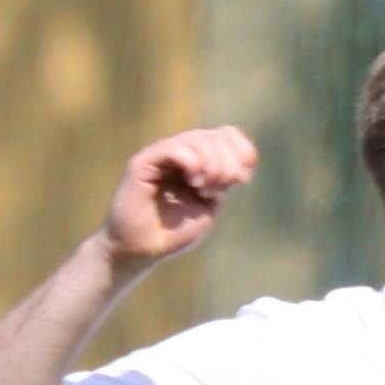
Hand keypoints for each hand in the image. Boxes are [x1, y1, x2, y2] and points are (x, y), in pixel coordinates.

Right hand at [102, 126, 258, 271]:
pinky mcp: (143, 162)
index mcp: (198, 160)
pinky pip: (174, 148)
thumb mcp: (209, 205)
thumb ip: (224, 181)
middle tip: (216, 191)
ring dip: (212, 166)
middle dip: (228, 164)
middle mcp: (179, 152)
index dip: (243, 153)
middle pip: (216, 135)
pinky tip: (193, 183)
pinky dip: (192, 163)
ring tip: (203, 190)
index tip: (241, 180)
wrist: (141, 250)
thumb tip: (238, 162)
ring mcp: (160, 155)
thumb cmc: (173, 232)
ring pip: (197, 139)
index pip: (227, 135)